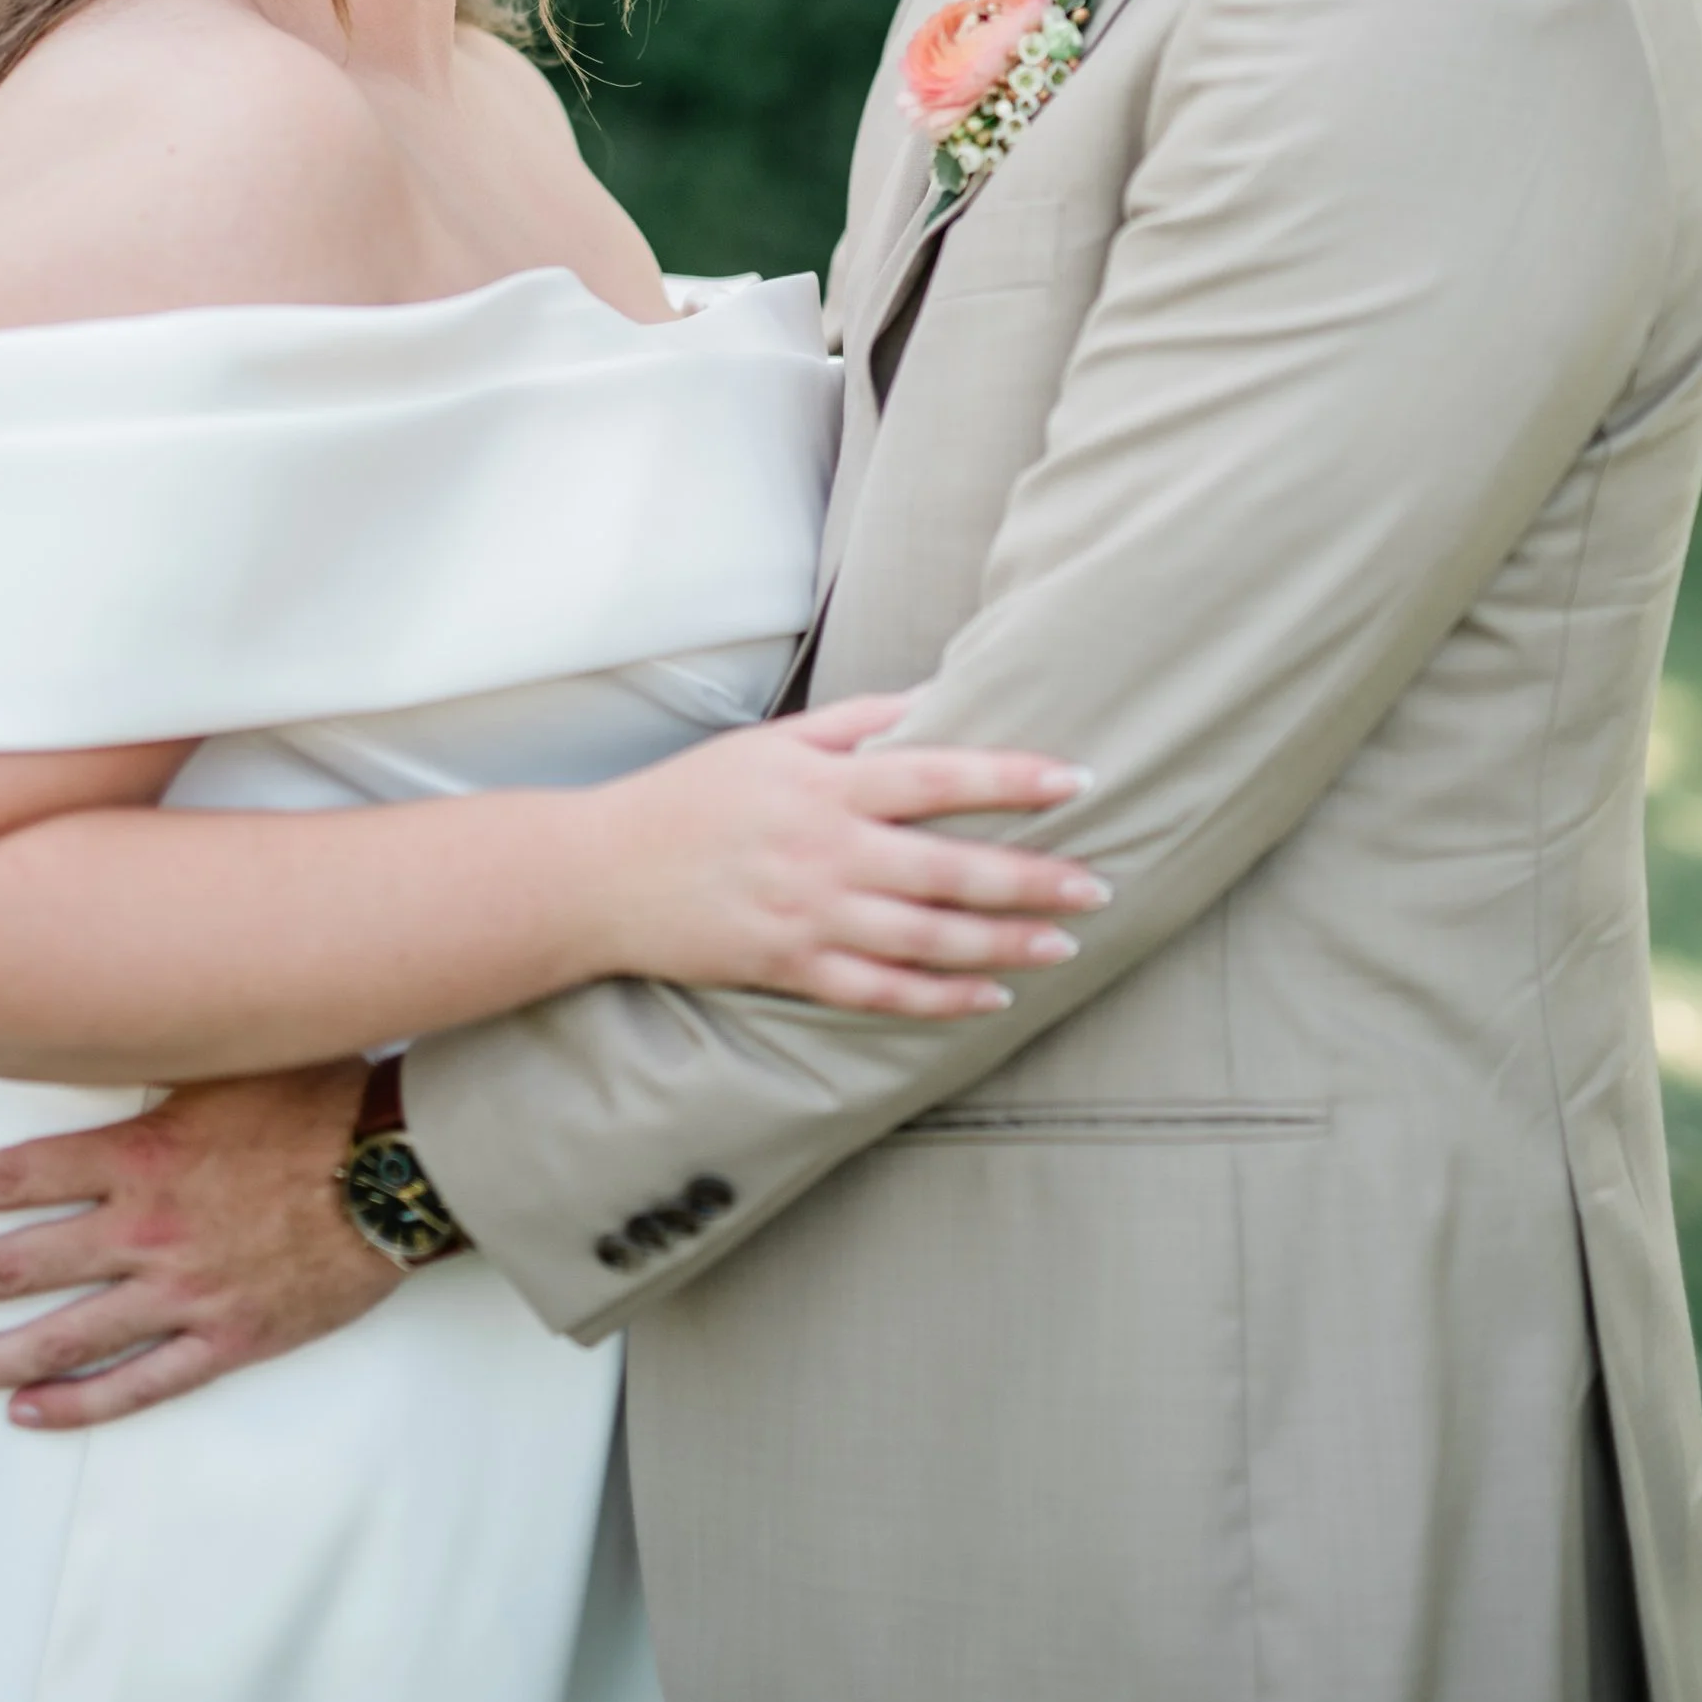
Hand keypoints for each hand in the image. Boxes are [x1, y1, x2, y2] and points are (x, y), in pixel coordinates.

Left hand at [0, 1063, 394, 1429]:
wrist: (399, 1171)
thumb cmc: (325, 1102)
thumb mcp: (234, 1056)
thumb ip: (164, 1055)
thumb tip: (109, 1021)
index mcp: (142, 1155)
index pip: (23, 1175)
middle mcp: (145, 1229)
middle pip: (19, 1263)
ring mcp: (181, 1293)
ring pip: (62, 1336)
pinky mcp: (223, 1339)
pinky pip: (138, 1383)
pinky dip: (79, 1404)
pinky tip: (30, 1414)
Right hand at [589, 694, 1108, 1017]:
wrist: (602, 874)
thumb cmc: (693, 798)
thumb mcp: (772, 742)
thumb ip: (856, 723)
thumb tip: (933, 703)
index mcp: (826, 784)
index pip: (938, 776)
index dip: (1012, 780)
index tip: (1077, 780)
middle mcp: (827, 850)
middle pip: (951, 867)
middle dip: (1033, 878)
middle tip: (1099, 884)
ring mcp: (810, 915)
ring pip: (928, 937)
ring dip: (1004, 943)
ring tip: (1064, 943)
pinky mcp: (791, 968)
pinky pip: (881, 991)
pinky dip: (940, 998)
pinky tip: (990, 997)